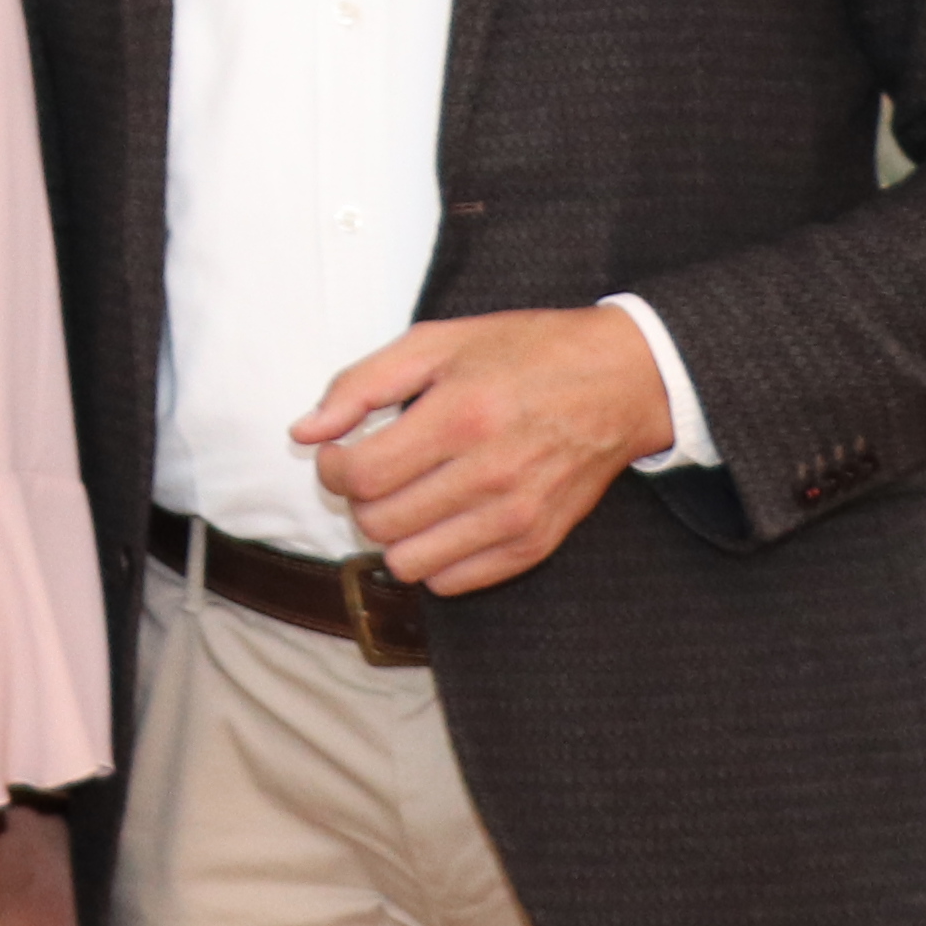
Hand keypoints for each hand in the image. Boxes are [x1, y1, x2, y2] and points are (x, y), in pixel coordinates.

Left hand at [300, 306, 674, 592]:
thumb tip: (304, 433)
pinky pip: (452, 582)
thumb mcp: (436, 343)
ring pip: (409, 564)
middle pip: (379, 523)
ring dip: (393, 534)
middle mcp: (490, 474)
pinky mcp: (536, 545)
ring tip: (408, 496)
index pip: (360, 476)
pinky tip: (442, 518)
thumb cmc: (524, 353)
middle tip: (376, 470)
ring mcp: (517, 516)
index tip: (341, 452)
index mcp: (461, 417)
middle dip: (359, 498)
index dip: (332, 468)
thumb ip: (360, 385)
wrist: (622, 381)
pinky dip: (432, 558)